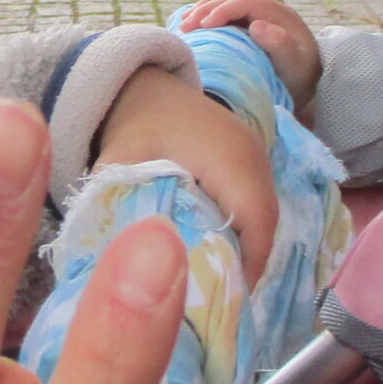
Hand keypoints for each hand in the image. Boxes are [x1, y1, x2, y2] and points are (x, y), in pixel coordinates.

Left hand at [92, 64, 276, 284]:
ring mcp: (256, 154)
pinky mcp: (249, 158)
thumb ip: (117, 199)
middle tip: (223, 299)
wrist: (142, 84)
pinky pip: (256, 202)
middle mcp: (253, 154)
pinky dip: (244, 231)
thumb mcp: (118, 161)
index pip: (257, 220)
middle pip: (266, 222)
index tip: (228, 299)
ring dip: (248, 248)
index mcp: (229, 156)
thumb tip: (116, 255)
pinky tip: (220, 253)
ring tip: (222, 283)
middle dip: (248, 263)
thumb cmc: (135, 124)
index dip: (249, 264)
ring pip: (264, 214)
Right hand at [180, 0, 321, 116]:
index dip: (223, 10)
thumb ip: (280, 46)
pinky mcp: (247, 25)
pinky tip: (192, 25)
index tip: (204, 26)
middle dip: (206, 9)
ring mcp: (257, 15)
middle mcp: (267, 10)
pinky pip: (225, 13)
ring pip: (226, 2)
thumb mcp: (295, 65)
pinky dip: (207, 16)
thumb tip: (256, 25)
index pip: (246, 2)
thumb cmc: (299, 78)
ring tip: (184, 24)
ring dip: (203, 10)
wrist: (306, 86)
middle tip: (185, 26)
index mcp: (279, 14)